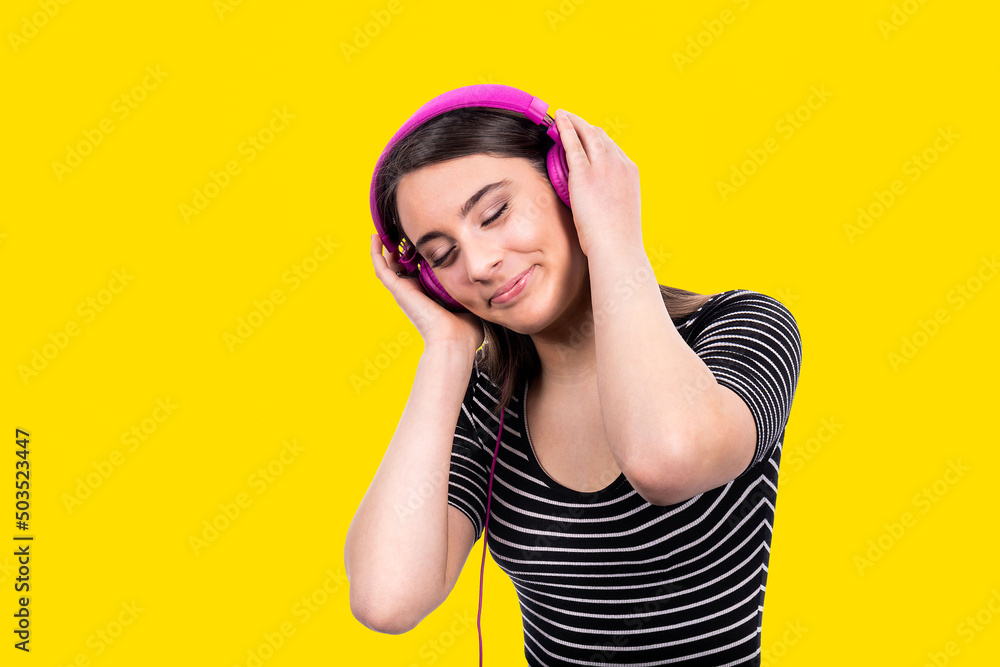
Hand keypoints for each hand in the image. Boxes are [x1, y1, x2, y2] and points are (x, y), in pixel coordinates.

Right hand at [370, 234, 483, 352]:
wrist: (454, 339)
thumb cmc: (465, 331)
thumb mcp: (471, 304)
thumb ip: (474, 292)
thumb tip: (486, 282)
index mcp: (429, 296)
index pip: (420, 271)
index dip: (419, 255)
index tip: (424, 239)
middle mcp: (414, 292)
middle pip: (402, 265)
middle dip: (402, 247)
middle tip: (403, 228)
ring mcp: (404, 291)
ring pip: (388, 264)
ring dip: (386, 247)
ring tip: (387, 227)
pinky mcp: (398, 289)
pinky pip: (380, 268)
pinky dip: (375, 252)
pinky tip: (375, 237)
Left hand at [553, 109, 642, 256]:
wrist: (617, 246)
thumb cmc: (617, 238)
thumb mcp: (621, 209)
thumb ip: (612, 196)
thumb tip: (602, 201)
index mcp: (630, 171)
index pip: (612, 147)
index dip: (598, 139)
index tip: (587, 136)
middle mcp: (619, 163)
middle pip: (600, 136)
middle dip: (585, 127)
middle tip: (572, 120)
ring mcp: (603, 166)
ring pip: (587, 134)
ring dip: (574, 121)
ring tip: (562, 115)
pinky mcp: (584, 173)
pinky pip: (572, 143)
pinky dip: (565, 127)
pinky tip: (558, 119)